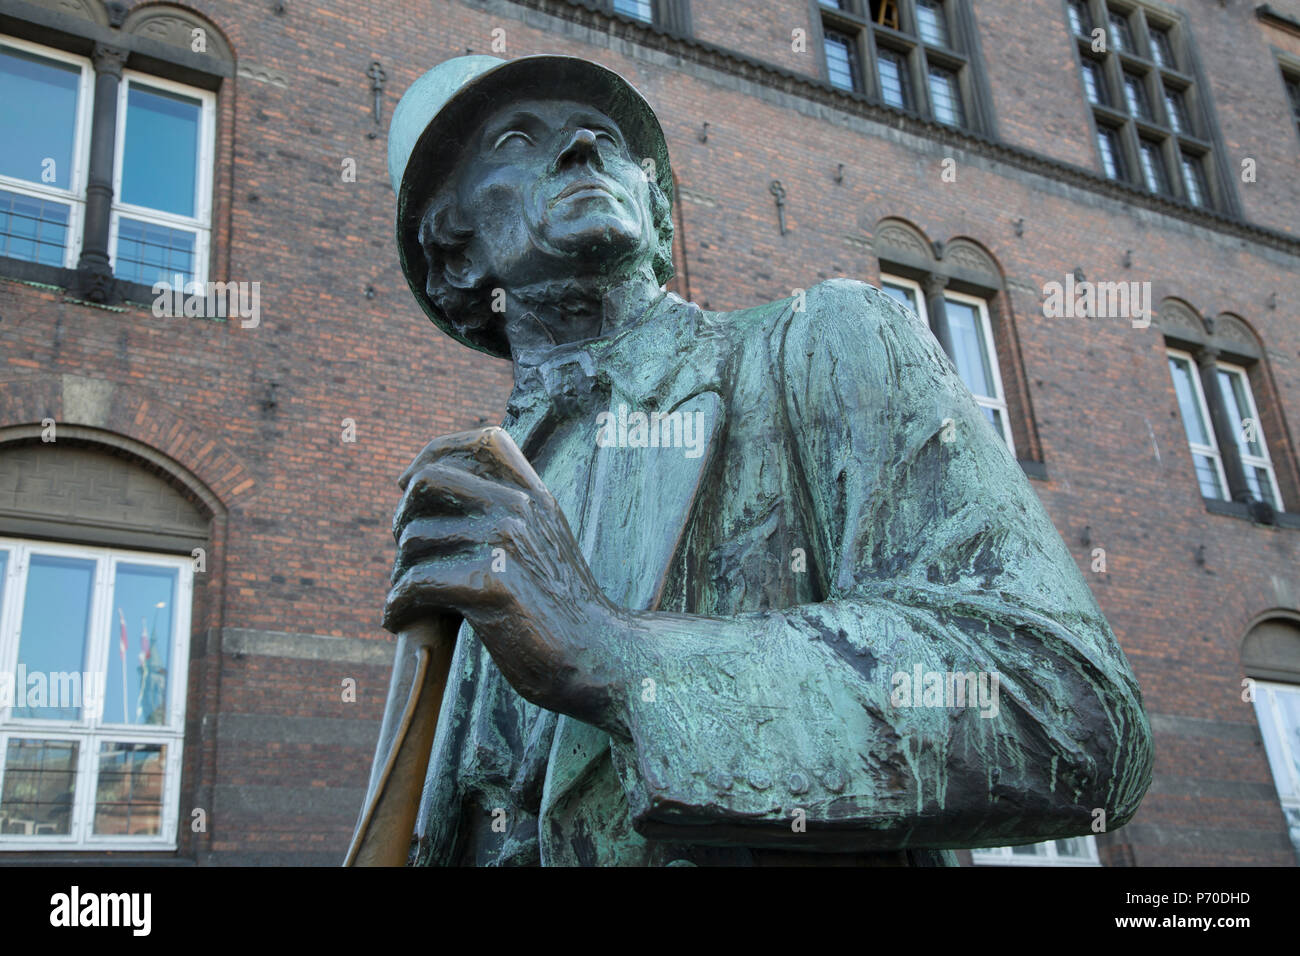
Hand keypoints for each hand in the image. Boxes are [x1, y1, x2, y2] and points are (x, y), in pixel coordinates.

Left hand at [384, 426, 624, 720]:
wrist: (595, 657)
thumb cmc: (559, 608)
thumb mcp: (544, 542)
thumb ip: (508, 513)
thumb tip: (437, 493)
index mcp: (534, 495)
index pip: (481, 441)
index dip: (433, 454)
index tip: (407, 486)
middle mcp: (520, 508)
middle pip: (429, 481)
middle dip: (402, 516)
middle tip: (403, 553)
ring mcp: (507, 542)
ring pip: (414, 538)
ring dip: (398, 573)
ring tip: (406, 598)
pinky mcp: (491, 584)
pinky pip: (415, 583)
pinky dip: (396, 605)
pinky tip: (397, 620)